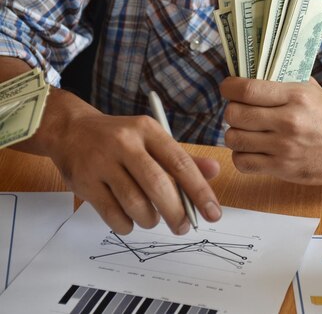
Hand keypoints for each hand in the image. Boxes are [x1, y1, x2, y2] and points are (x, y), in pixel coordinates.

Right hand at [44, 90, 221, 234]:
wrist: (70, 131)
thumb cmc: (121, 139)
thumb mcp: (153, 139)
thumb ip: (183, 157)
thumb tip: (214, 171)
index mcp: (148, 130)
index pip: (181, 163)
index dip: (200, 192)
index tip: (213, 214)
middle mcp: (125, 143)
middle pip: (158, 186)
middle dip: (176, 213)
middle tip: (183, 227)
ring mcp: (101, 163)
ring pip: (135, 203)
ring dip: (150, 220)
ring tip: (152, 219)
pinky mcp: (84, 182)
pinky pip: (113, 215)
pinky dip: (127, 225)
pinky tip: (130, 220)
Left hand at [219, 76, 321, 184]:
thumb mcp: (311, 90)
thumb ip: (282, 79)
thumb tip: (248, 69)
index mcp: (296, 96)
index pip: (247, 89)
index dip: (228, 87)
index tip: (228, 88)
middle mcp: (289, 121)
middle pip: (235, 114)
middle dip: (232, 112)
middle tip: (239, 111)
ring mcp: (284, 147)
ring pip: (234, 139)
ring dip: (235, 134)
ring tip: (245, 131)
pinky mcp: (282, 169)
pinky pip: (242, 162)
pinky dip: (241, 156)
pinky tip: (251, 150)